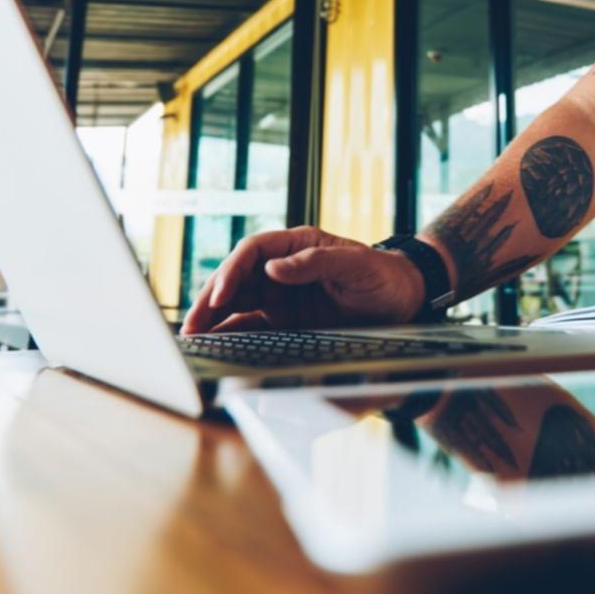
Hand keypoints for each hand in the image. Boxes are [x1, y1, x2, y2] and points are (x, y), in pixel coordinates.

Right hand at [179, 227, 424, 334]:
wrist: (402, 302)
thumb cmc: (383, 275)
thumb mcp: (357, 265)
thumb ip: (317, 261)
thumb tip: (272, 268)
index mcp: (296, 245)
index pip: (253, 251)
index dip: (233, 269)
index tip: (222, 293)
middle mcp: (281, 269)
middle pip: (235, 277)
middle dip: (211, 297)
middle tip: (192, 323)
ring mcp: (279, 295)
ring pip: (235, 303)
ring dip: (212, 318)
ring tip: (192, 338)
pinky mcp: (282, 321)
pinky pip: (249, 326)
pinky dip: (229, 335)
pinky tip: (213, 348)